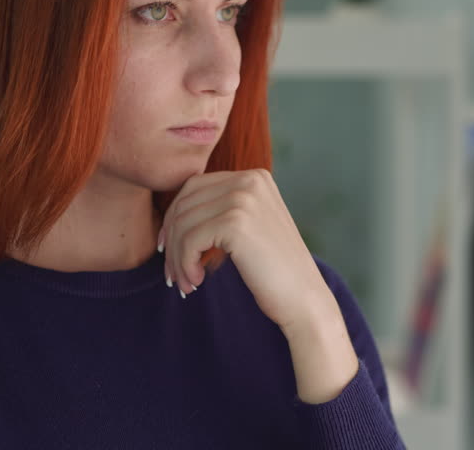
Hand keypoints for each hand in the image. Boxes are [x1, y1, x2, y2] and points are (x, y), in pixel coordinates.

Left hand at [159, 169, 333, 332]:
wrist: (304, 298)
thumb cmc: (274, 269)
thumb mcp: (250, 226)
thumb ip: (222, 209)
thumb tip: (172, 214)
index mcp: (255, 176)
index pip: (194, 186)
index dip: (174, 218)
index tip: (168, 249)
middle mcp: (250, 180)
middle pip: (185, 202)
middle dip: (171, 239)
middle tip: (172, 272)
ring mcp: (244, 199)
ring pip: (184, 223)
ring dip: (177, 258)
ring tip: (185, 282)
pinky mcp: (236, 223)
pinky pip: (189, 240)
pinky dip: (185, 264)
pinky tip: (196, 282)